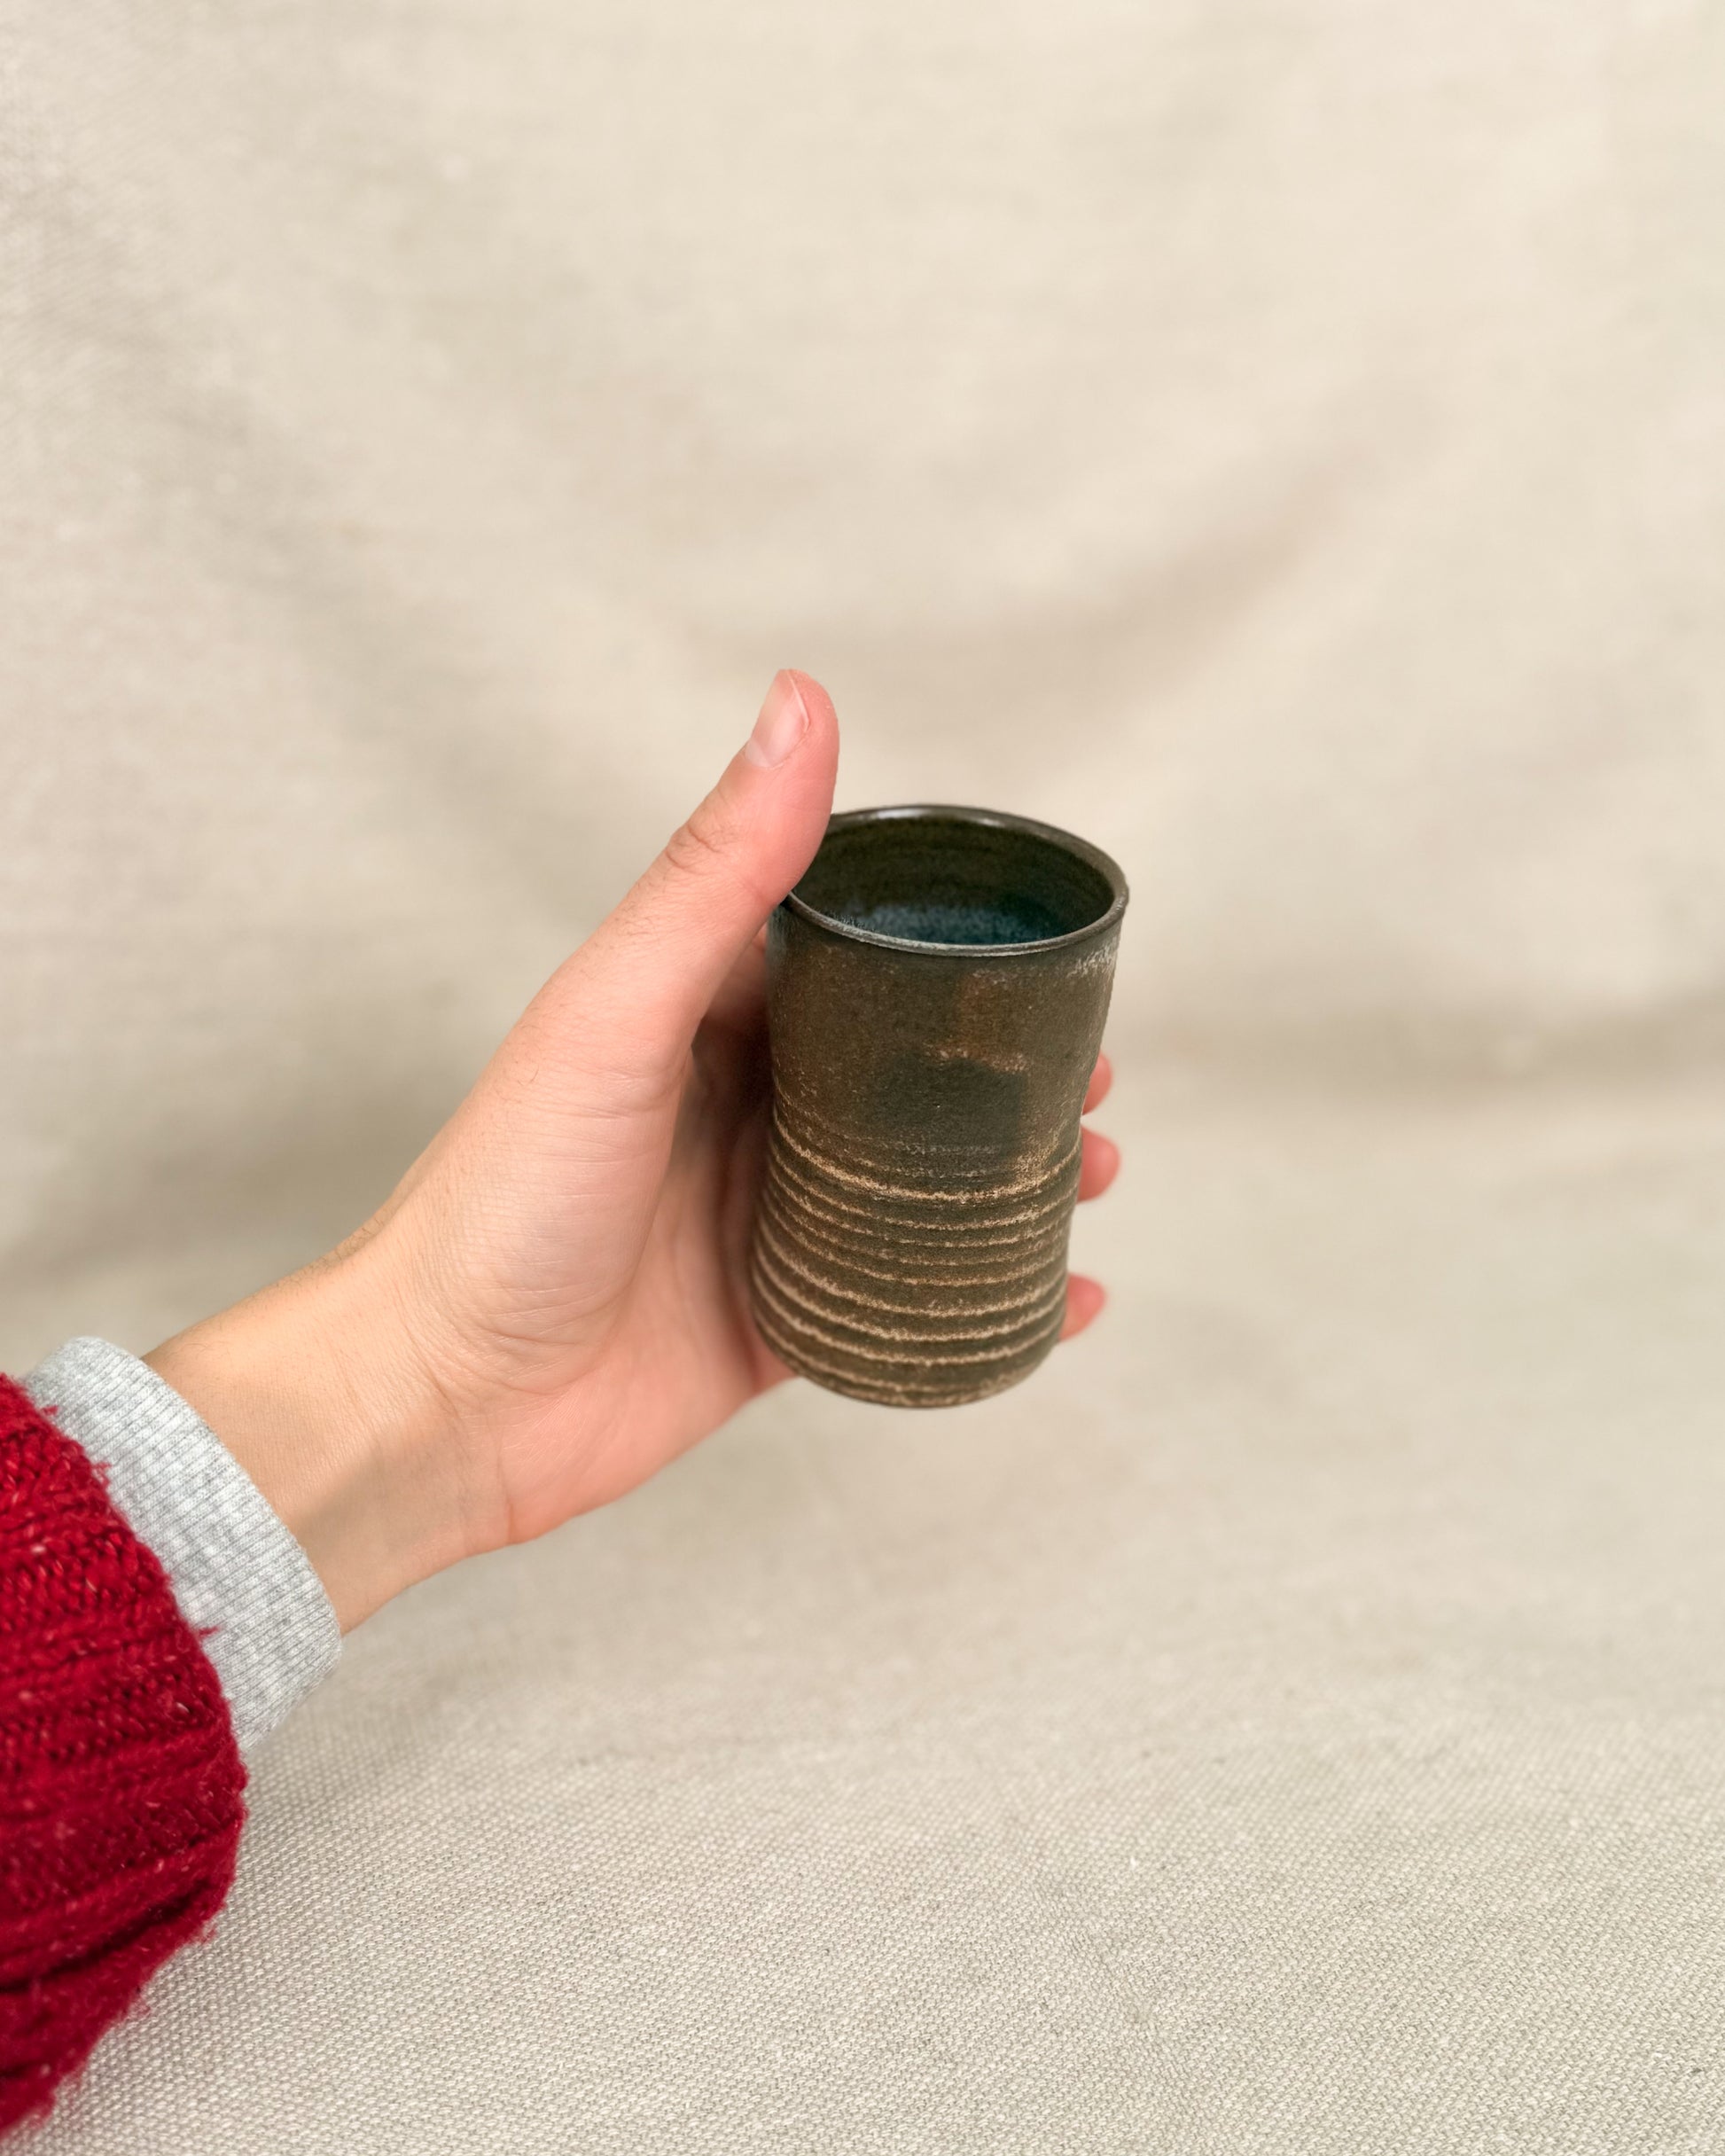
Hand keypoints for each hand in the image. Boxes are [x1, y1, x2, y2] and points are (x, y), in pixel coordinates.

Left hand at [146, 673, 1121, 1628]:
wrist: (440, 1404)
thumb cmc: (501, 1196)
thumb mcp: (618, 1012)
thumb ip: (716, 870)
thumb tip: (799, 703)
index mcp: (706, 1013)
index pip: (852, 948)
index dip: (951, 942)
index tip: (1044, 945)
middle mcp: (743, 1106)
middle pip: (906, 1068)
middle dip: (1005, 1067)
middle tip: (1093, 1074)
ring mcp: (765, 1217)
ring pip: (922, 1181)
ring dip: (1014, 1175)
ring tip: (1092, 1170)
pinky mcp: (781, 1319)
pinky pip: (907, 1299)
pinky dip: (991, 1298)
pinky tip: (1065, 1298)